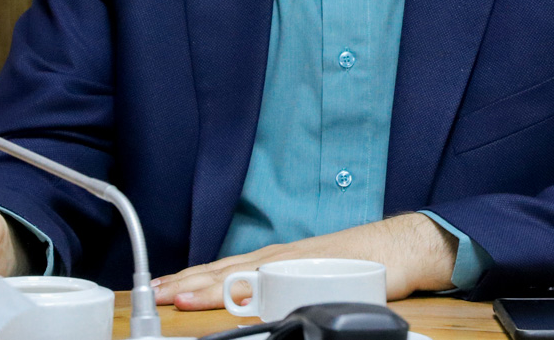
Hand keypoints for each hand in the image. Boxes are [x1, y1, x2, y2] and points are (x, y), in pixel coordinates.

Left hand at [152, 213, 457, 309]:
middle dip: (187, 282)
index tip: (163, 288)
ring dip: (207, 285)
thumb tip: (254, 305)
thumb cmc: (359, 262)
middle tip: (154, 292)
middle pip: (224, 270)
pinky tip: (232, 295)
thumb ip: (283, 288)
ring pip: (242, 274)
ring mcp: (295, 262)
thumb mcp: (312, 275)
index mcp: (275, 259)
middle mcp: (279, 257)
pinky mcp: (315, 269)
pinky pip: (276, 281)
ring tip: (177, 295)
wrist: (399, 247)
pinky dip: (252, 287)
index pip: (224, 270)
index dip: (192, 279)